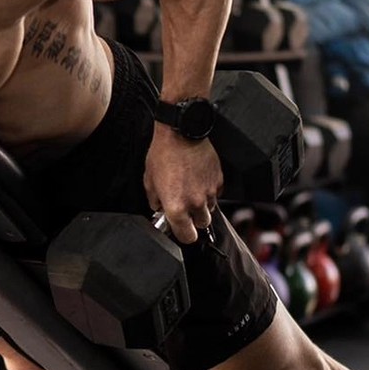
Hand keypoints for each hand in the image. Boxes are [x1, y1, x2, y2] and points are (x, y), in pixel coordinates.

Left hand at [143, 125, 223, 244]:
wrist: (181, 133)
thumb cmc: (163, 154)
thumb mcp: (149, 181)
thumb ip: (155, 201)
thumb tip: (159, 208)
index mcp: (176, 207)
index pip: (187, 236)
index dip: (184, 234)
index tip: (181, 230)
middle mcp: (195, 202)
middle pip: (202, 224)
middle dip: (194, 220)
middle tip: (185, 208)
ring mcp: (209, 191)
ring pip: (210, 209)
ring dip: (202, 205)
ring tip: (191, 190)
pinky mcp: (218, 180)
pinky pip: (216, 193)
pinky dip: (209, 190)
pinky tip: (199, 179)